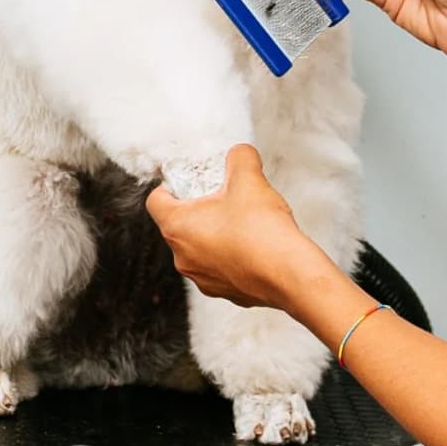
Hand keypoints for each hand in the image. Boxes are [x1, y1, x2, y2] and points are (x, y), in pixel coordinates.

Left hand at [147, 146, 351, 319]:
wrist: (290, 275)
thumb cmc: (262, 232)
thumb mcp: (250, 180)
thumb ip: (240, 158)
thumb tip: (240, 154)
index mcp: (178, 228)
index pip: (155, 201)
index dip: (171, 186)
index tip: (190, 181)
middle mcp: (183, 258)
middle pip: (179, 225)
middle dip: (199, 208)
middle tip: (223, 197)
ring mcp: (203, 278)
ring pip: (200, 248)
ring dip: (215, 233)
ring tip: (243, 221)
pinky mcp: (226, 292)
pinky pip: (221, 267)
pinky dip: (232, 254)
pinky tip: (254, 245)